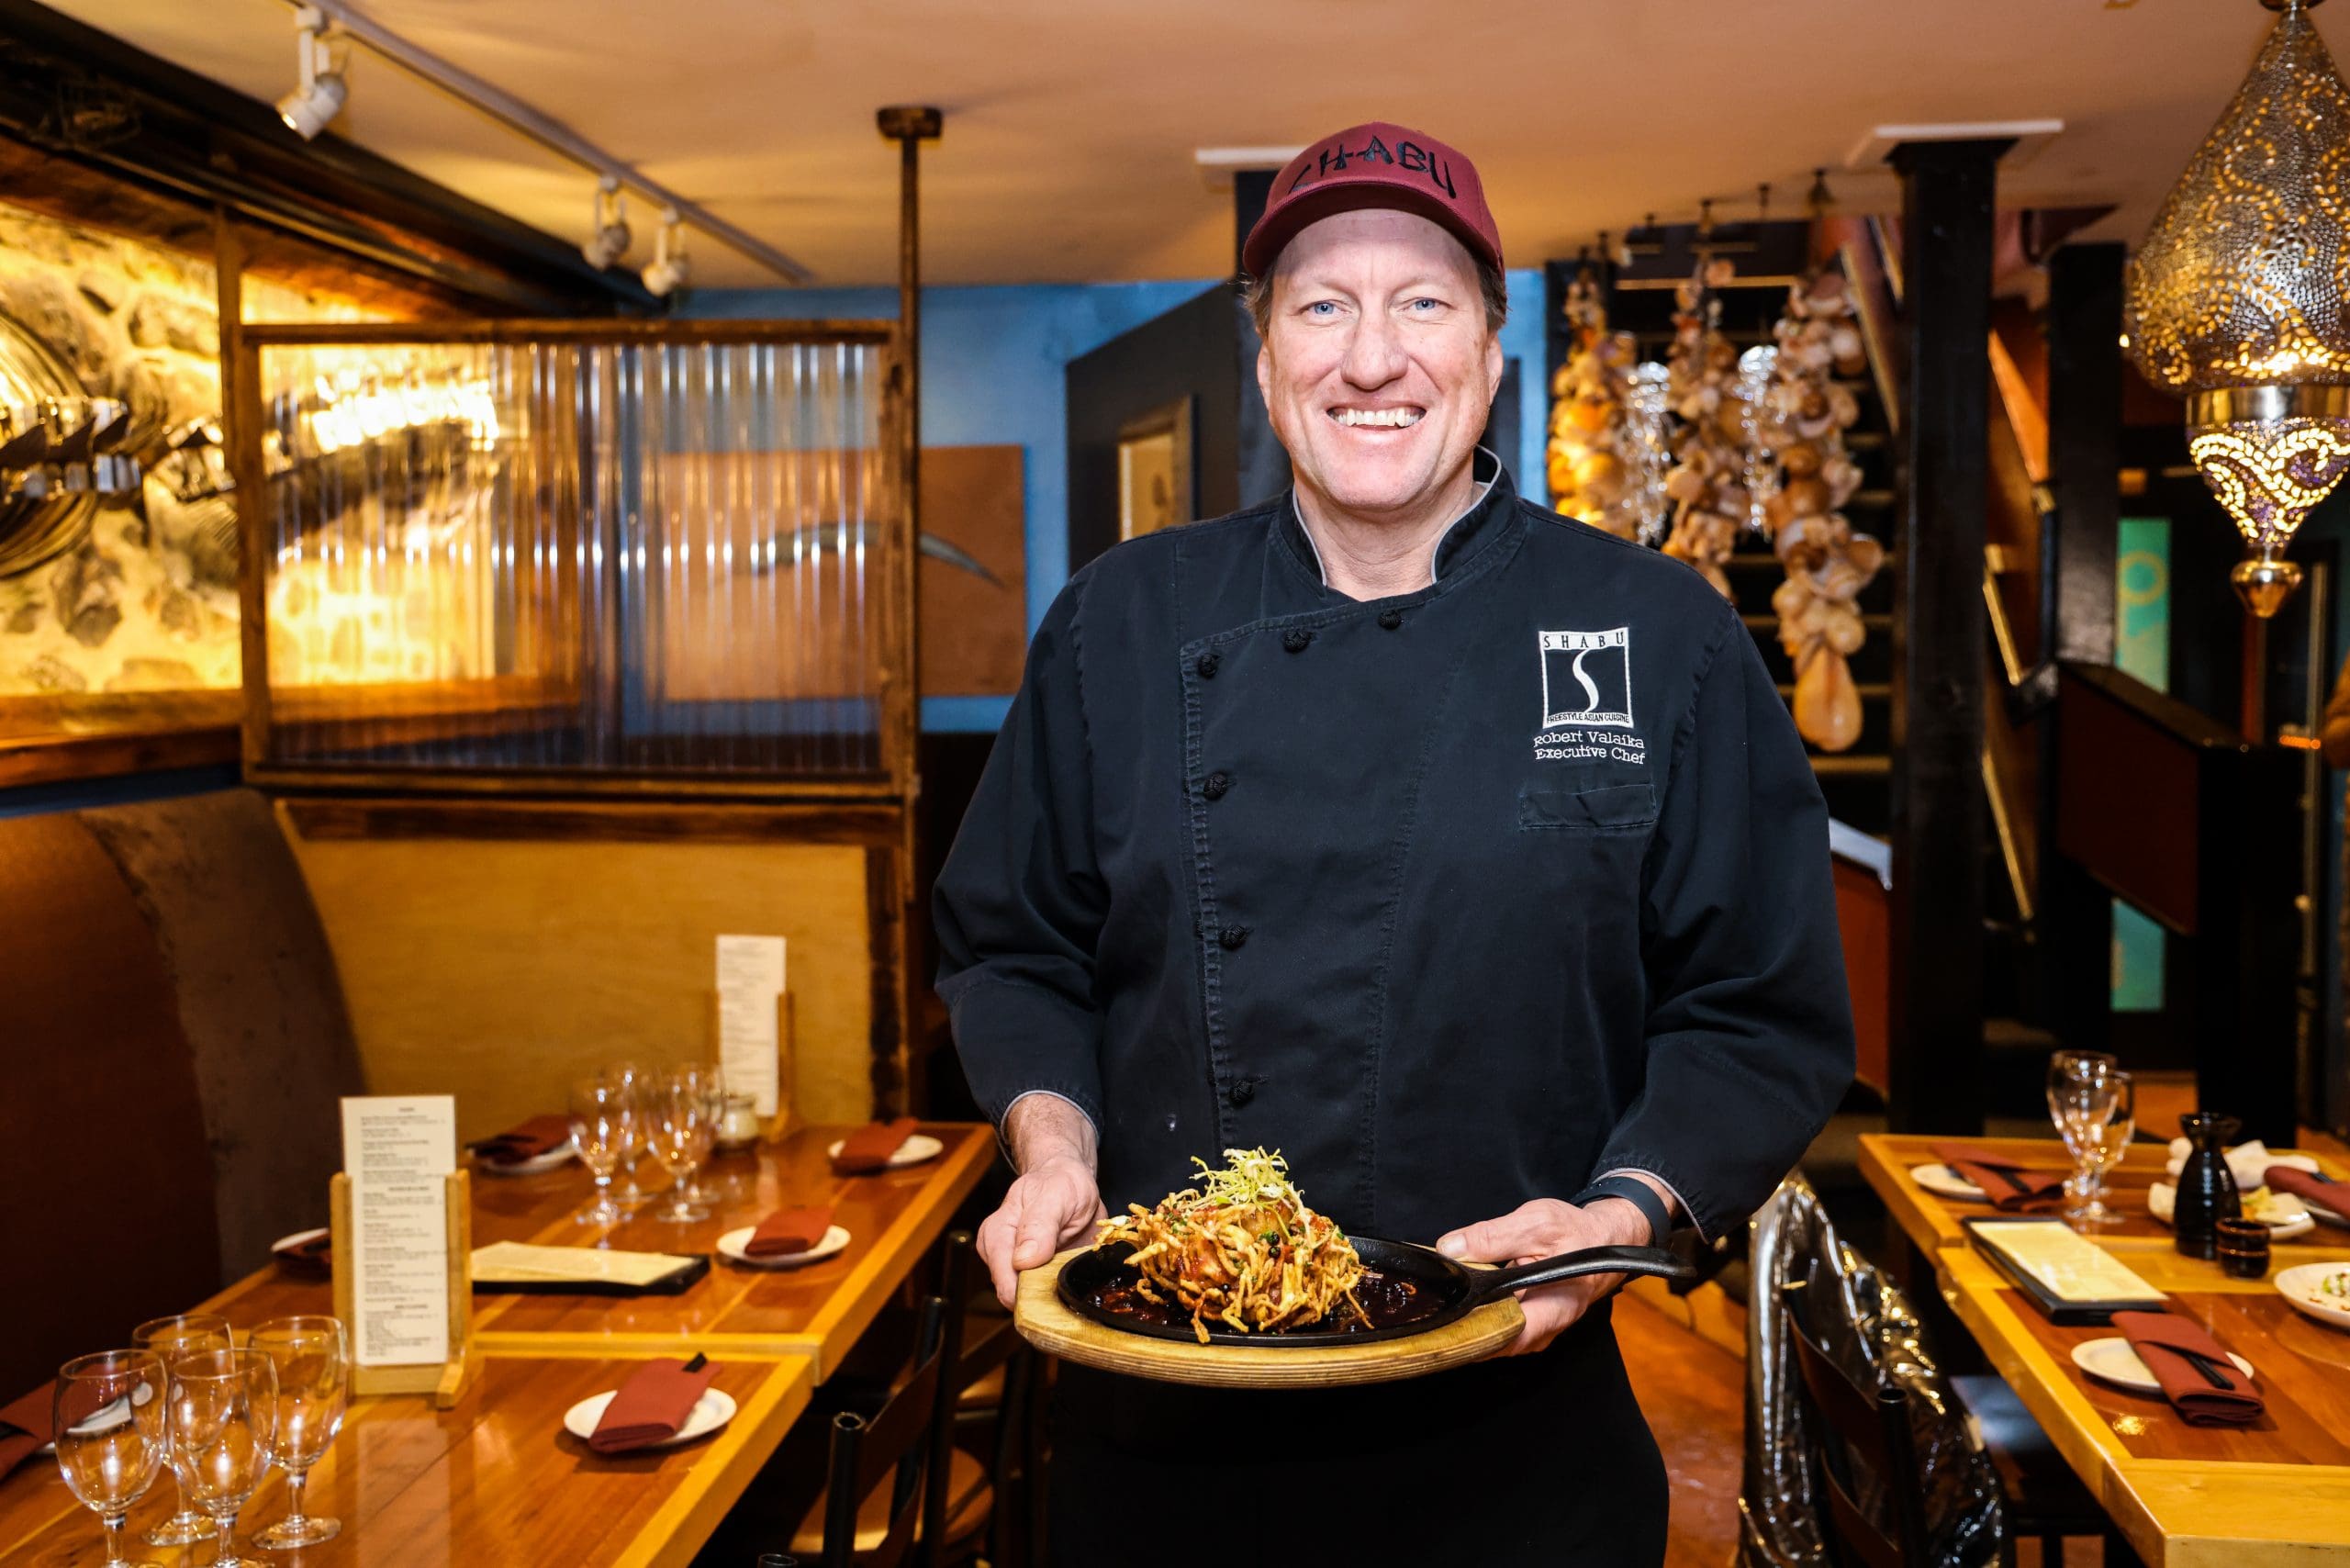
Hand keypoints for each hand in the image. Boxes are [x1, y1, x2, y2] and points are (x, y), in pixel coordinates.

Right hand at [977, 1156, 1104, 1306]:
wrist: (1069, 1182)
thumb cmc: (1060, 1184)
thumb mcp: (1055, 1195)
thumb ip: (1039, 1226)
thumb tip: (1022, 1261)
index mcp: (997, 1233)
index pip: (1003, 1276)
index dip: (1028, 1288)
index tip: (1055, 1284)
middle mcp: (1000, 1254)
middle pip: (1015, 1293)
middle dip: (1042, 1292)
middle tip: (1069, 1271)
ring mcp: (1015, 1267)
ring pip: (1030, 1298)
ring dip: (1053, 1291)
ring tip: (1069, 1265)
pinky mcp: (1031, 1276)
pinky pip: (1044, 1295)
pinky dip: (1058, 1289)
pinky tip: (1067, 1271)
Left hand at [1435, 1197, 1653, 1355]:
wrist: (1604, 1241)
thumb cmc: (1577, 1233)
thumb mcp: (1536, 1222)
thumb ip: (1492, 1236)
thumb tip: (1450, 1249)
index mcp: (1552, 1309)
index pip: (1504, 1336)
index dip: (1468, 1333)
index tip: (1438, 1322)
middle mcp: (1544, 1329)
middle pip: (1493, 1343)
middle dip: (1458, 1330)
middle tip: (1427, 1317)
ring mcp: (1536, 1330)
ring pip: (1493, 1337)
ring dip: (1465, 1325)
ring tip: (1436, 1311)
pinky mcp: (1528, 1323)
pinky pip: (1497, 1327)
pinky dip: (1476, 1318)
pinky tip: (1456, 1305)